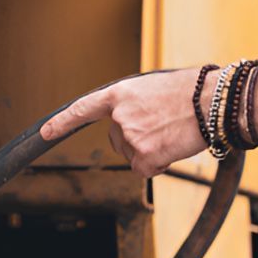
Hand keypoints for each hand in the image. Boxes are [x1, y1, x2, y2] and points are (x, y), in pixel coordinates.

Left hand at [40, 68, 208, 177]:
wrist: (212, 101)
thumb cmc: (192, 91)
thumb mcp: (155, 88)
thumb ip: (135, 104)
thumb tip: (132, 123)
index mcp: (121, 94)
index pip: (83, 109)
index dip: (62, 122)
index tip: (44, 133)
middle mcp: (120, 116)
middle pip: (118, 140)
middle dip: (136, 139)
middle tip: (163, 126)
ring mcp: (130, 137)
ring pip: (134, 155)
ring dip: (151, 150)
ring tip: (172, 133)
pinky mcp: (144, 156)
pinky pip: (146, 169)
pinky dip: (159, 164)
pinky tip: (173, 148)